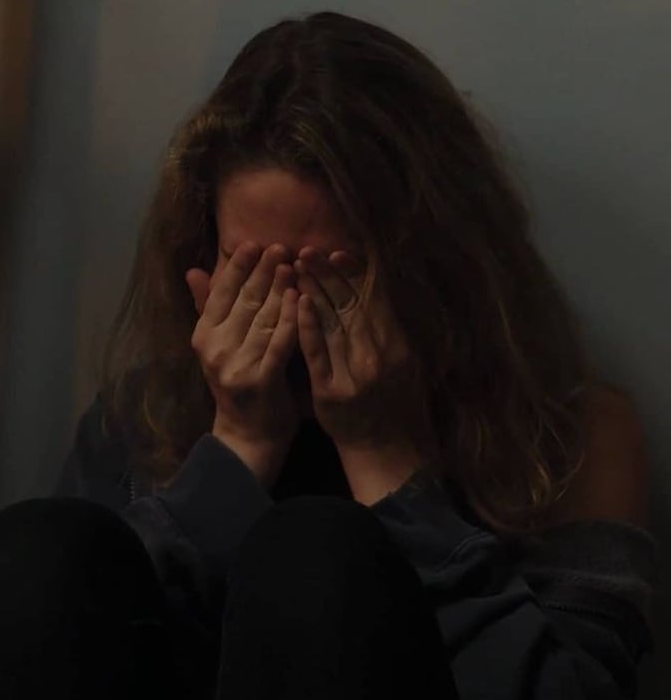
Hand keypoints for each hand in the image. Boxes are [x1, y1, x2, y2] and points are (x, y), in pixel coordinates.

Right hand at [186, 242, 300, 488]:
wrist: (248, 436)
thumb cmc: (239, 386)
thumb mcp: (217, 347)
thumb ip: (207, 308)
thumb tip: (193, 271)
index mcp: (204, 337)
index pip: (221, 294)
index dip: (237, 267)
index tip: (253, 243)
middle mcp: (216, 349)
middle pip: (244, 302)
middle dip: (263, 271)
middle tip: (280, 246)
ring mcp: (237, 365)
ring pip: (263, 318)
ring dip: (280, 289)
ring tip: (293, 265)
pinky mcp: (261, 379)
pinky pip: (279, 342)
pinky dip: (291, 318)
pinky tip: (302, 298)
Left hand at [293, 247, 428, 452]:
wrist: (387, 449)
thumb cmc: (395, 403)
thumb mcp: (404, 362)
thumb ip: (388, 328)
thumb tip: (373, 290)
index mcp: (397, 342)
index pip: (373, 298)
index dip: (354, 273)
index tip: (336, 252)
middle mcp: (378, 353)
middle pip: (349, 305)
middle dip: (328, 275)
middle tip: (307, 250)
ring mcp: (355, 372)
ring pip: (332, 323)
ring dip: (313, 292)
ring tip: (295, 267)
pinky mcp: (332, 391)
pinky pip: (318, 354)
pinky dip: (308, 327)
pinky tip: (296, 304)